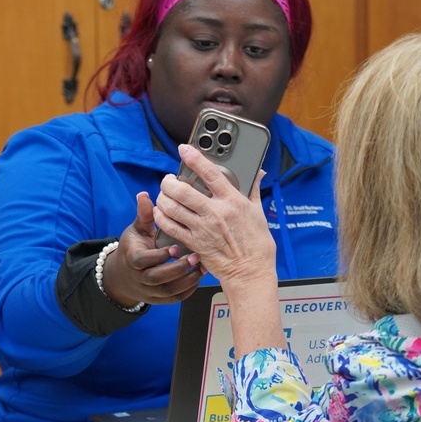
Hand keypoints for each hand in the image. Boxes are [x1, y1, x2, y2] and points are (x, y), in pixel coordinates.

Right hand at [100, 191, 203, 306]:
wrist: (124, 273)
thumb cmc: (135, 246)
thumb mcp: (138, 229)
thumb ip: (144, 214)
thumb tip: (144, 195)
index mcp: (132, 258)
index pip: (143, 260)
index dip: (159, 256)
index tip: (175, 247)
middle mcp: (139, 277)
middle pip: (156, 278)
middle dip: (177, 269)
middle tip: (195, 258)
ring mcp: (148, 291)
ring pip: (168, 291)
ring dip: (186, 280)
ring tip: (201, 268)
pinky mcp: (158, 299)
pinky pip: (174, 299)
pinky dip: (188, 290)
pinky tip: (198, 278)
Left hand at [153, 144, 276, 289]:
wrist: (251, 272)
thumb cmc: (257, 245)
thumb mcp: (259, 213)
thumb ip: (253, 189)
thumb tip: (258, 172)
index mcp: (233, 201)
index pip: (211, 173)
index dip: (195, 158)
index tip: (185, 149)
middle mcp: (216, 213)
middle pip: (183, 190)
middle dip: (170, 181)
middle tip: (168, 179)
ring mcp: (203, 229)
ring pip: (172, 207)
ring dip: (163, 198)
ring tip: (164, 195)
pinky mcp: (195, 243)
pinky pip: (170, 227)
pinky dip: (161, 217)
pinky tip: (161, 213)